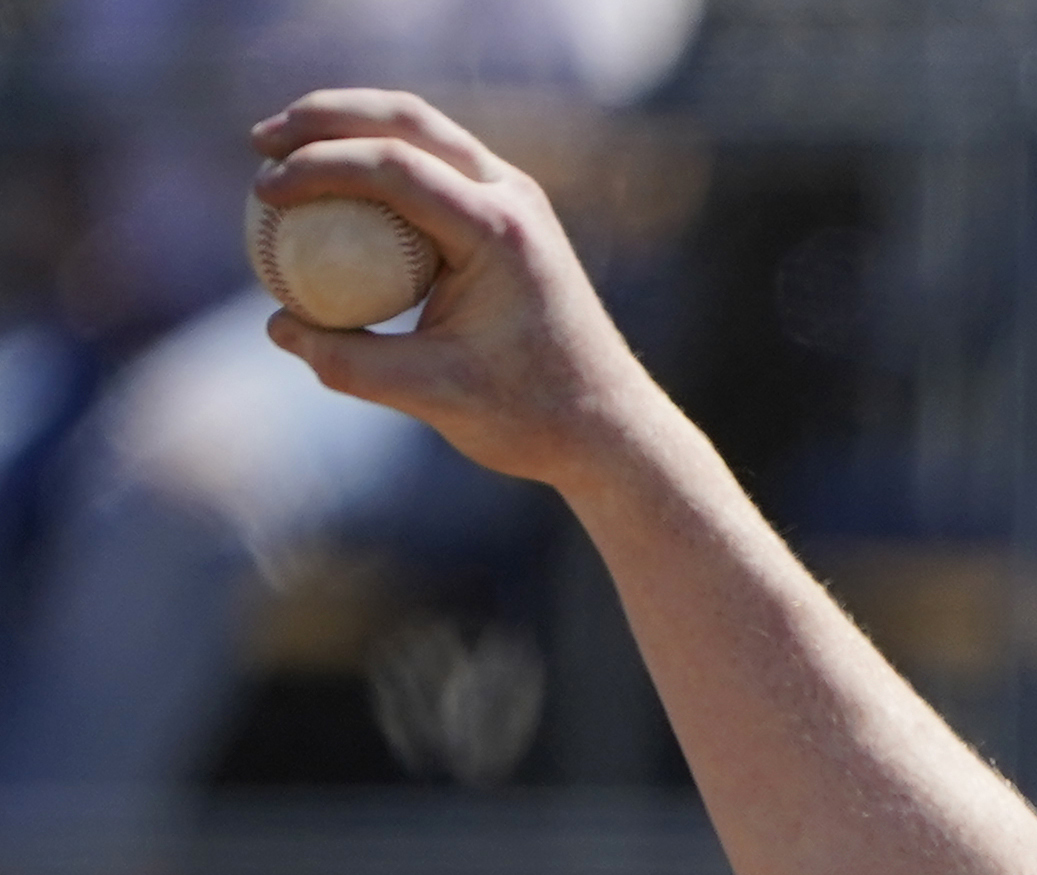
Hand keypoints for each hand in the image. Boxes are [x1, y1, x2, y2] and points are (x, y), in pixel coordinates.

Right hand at [248, 91, 670, 494]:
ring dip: (349, 127)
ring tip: (281, 148)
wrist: (608, 426)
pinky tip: (329, 187)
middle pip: (407, 120)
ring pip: (422, 132)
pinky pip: (433, 167)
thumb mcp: (435, 398)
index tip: (263, 191)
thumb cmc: (532, 417)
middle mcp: (513, 199)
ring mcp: (514, 200)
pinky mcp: (507, 215)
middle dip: (325, 117)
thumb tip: (276, 325)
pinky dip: (377, 162)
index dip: (319, 167)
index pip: (395, 166)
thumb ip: (350, 364)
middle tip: (259, 141)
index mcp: (501, 231)